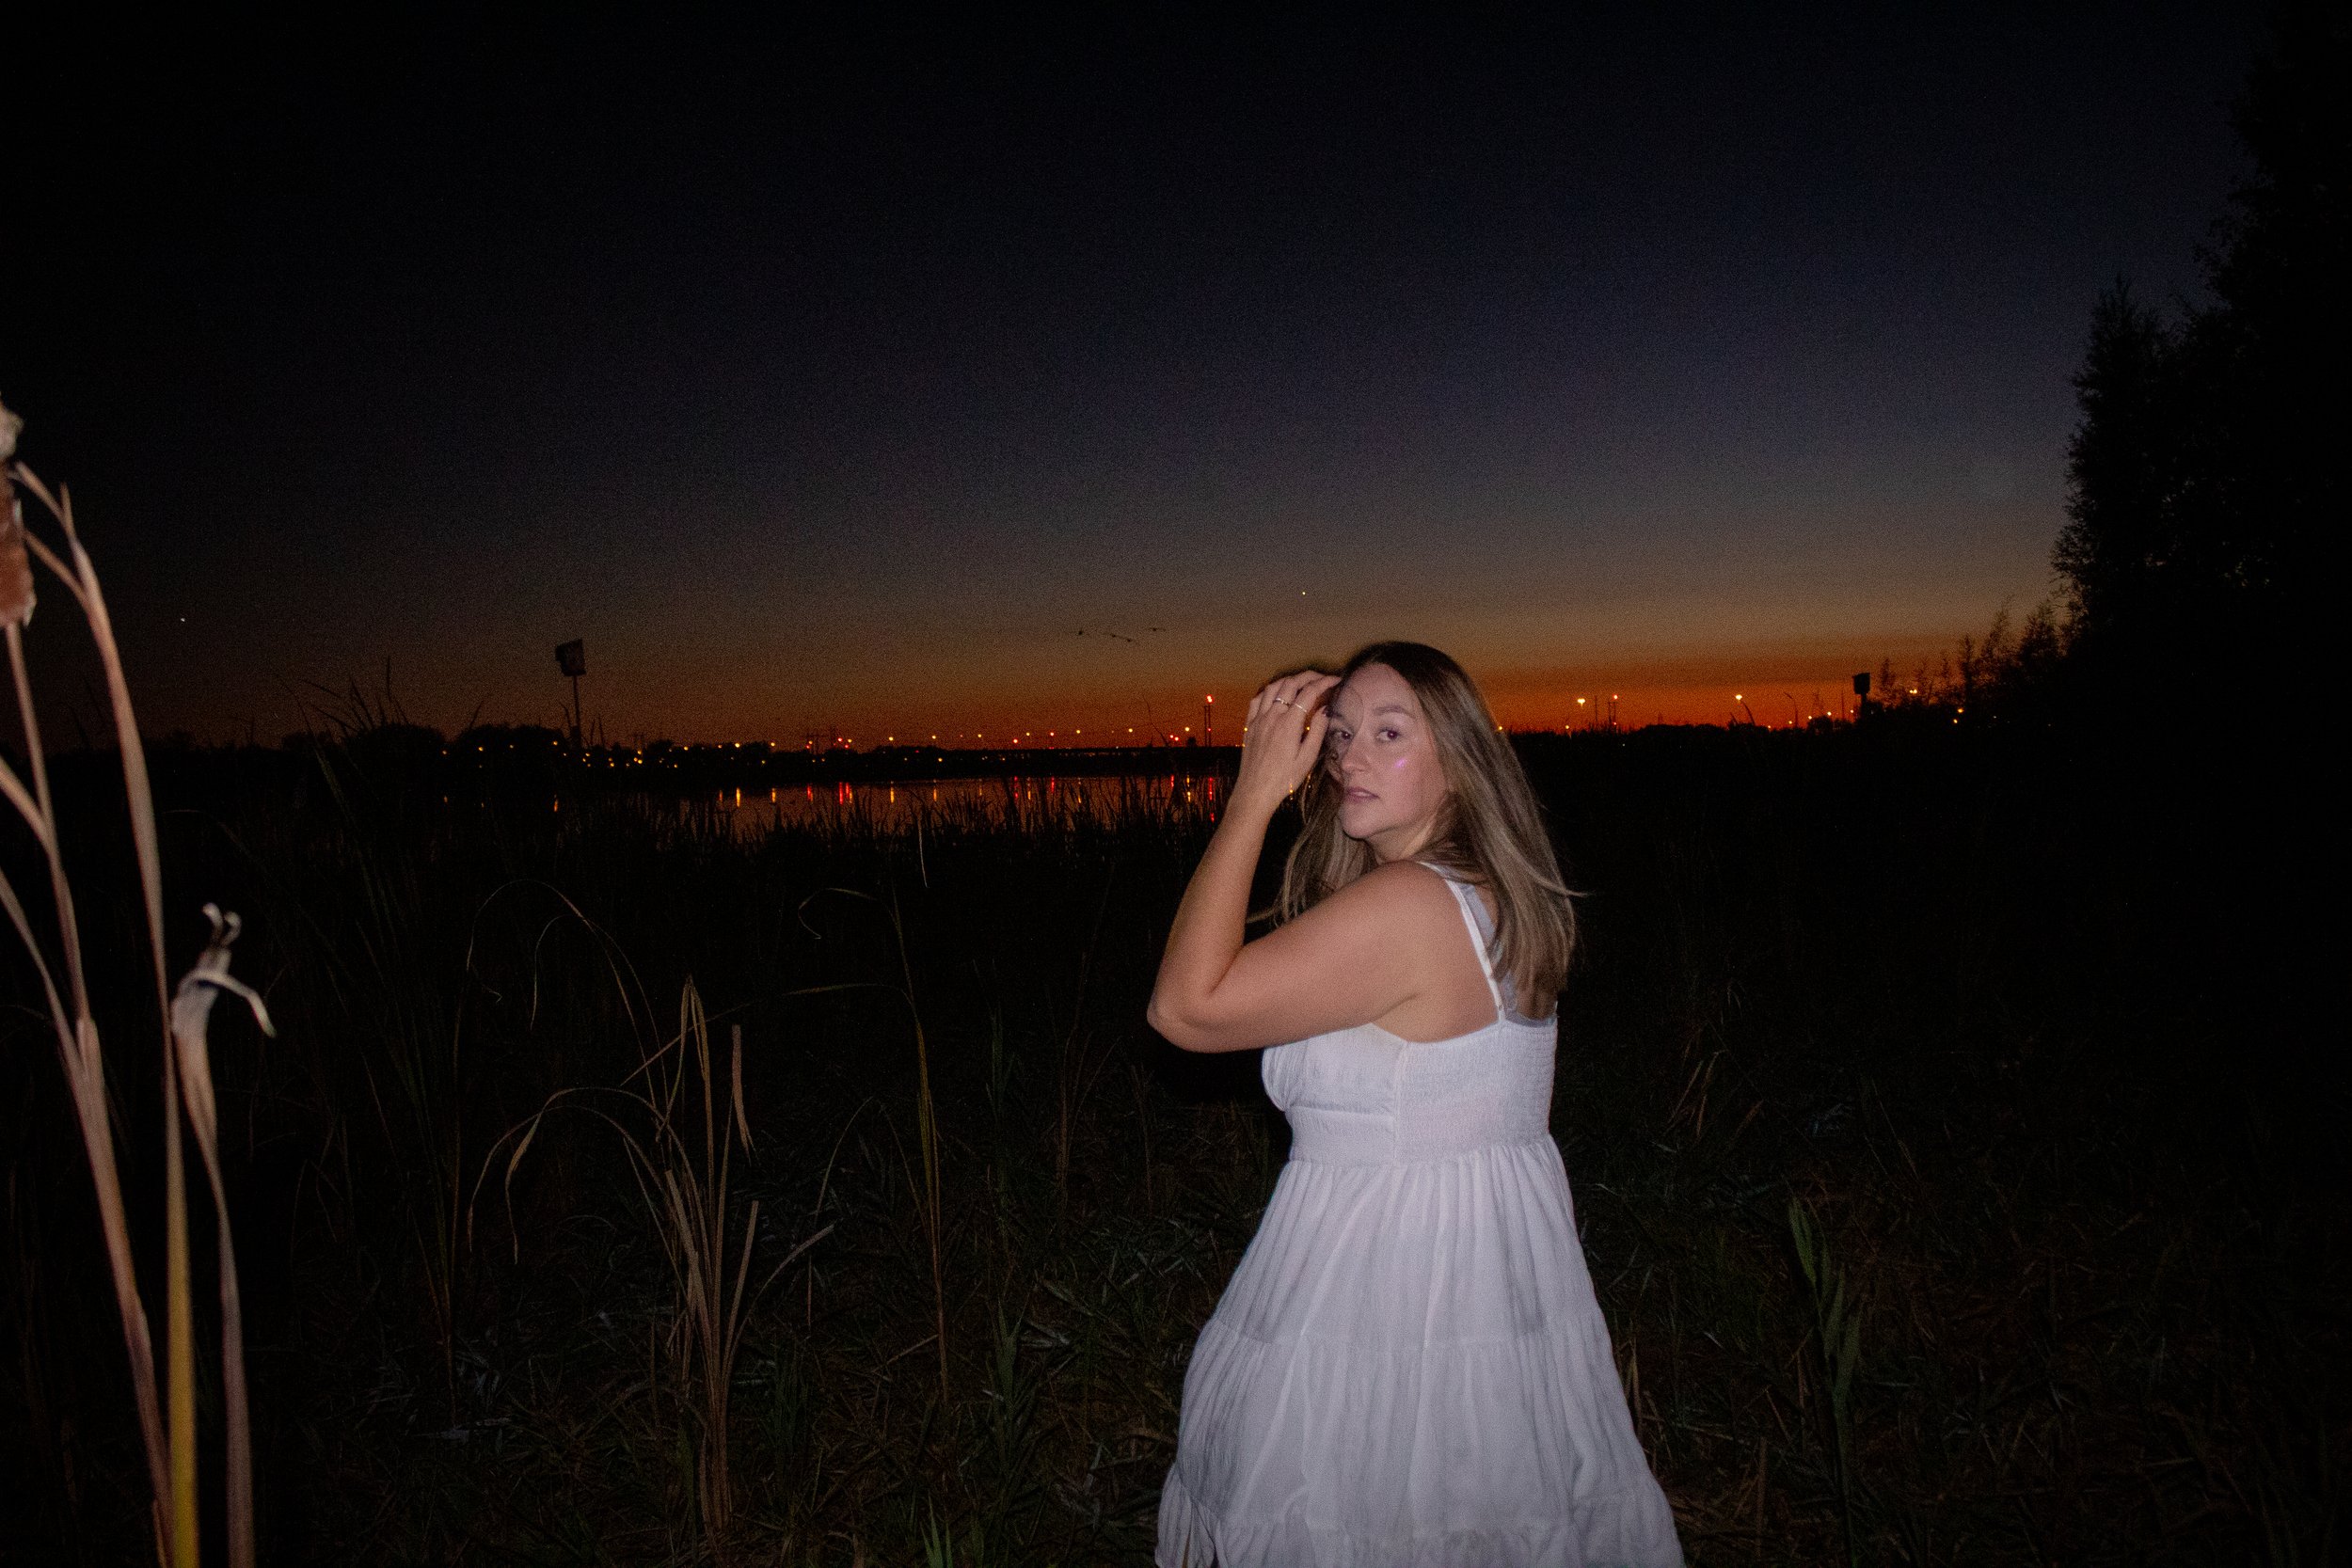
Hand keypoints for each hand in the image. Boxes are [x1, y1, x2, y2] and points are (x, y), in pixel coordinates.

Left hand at [1231, 670, 1340, 816]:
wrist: (1255, 791)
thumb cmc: (1284, 779)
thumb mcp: (1308, 758)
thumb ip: (1318, 730)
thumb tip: (1326, 708)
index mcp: (1289, 723)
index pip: (1309, 692)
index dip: (1325, 682)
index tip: (1336, 680)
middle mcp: (1272, 715)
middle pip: (1291, 683)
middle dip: (1309, 676)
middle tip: (1322, 678)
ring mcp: (1259, 719)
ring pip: (1273, 687)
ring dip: (1289, 680)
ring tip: (1302, 682)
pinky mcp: (1250, 725)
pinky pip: (1257, 699)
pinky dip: (1269, 690)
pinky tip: (1277, 694)